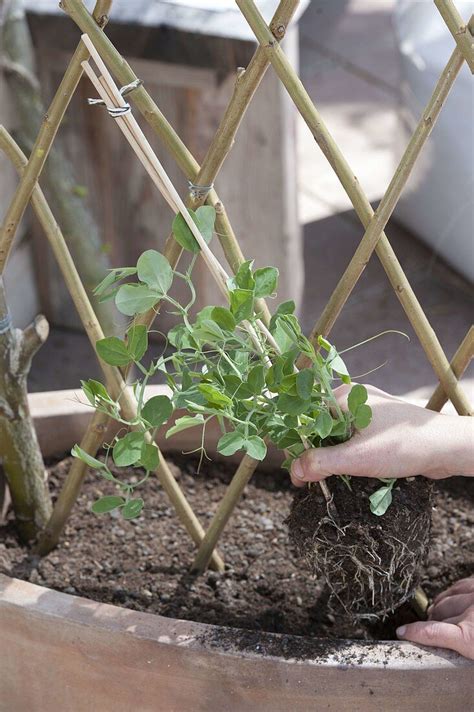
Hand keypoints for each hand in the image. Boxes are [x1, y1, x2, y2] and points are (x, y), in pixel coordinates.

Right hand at [290, 384, 473, 485]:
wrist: (447, 448)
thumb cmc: (404, 445)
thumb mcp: (357, 458)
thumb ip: (321, 463)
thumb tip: (294, 471)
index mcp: (344, 396)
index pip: (306, 417)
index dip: (298, 444)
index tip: (296, 470)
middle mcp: (353, 399)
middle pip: (320, 428)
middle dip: (317, 454)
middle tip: (315, 481)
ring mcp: (367, 412)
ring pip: (337, 436)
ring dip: (335, 458)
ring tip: (337, 479)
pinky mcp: (378, 426)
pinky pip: (353, 440)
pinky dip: (350, 457)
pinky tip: (355, 472)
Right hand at [396, 578, 473, 658]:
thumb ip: (462, 646)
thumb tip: (441, 652)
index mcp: (471, 638)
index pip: (433, 634)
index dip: (414, 633)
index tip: (401, 632)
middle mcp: (469, 613)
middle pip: (438, 617)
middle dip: (430, 624)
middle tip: (425, 633)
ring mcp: (473, 597)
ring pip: (445, 601)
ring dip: (437, 609)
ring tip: (434, 617)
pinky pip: (457, 586)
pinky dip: (449, 594)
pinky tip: (447, 599)